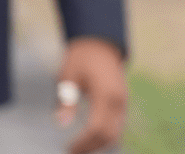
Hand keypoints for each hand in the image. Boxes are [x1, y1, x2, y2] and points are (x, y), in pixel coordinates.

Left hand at [55, 37, 126, 153]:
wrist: (100, 42)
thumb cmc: (80, 58)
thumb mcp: (68, 76)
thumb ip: (66, 100)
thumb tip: (61, 123)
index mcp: (106, 93)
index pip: (97, 128)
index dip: (83, 142)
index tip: (68, 148)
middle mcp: (119, 100)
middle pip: (109, 134)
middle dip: (91, 147)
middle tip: (73, 151)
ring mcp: (123, 100)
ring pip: (116, 132)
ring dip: (99, 143)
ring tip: (80, 147)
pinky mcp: (122, 101)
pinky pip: (117, 125)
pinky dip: (105, 135)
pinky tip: (90, 138)